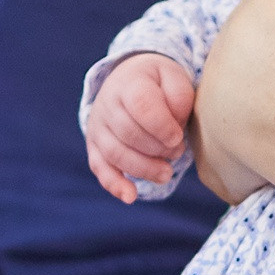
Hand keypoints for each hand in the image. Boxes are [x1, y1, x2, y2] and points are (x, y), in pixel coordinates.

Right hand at [85, 54, 195, 204]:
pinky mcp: (95, 147)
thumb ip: (180, 96)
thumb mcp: (174, 77)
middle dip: (157, 148)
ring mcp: (98, 127)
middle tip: (178, 151)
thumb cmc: (158, 84)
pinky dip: (114, 184)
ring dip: (144, 168)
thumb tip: (174, 125)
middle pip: (129, 133)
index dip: (161, 125)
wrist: (128, 81)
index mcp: (129, 83)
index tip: (177, 137)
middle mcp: (107, 103)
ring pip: (115, 153)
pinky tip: (130, 196)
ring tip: (166, 173)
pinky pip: (100, 168)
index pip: (141, 104)